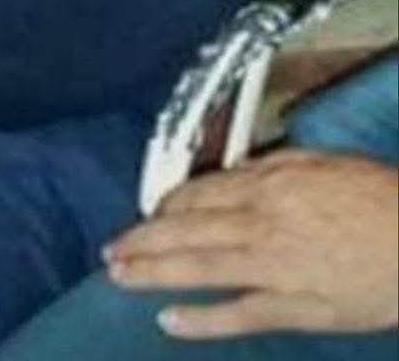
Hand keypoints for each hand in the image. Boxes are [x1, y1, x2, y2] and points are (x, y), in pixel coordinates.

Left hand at [105, 149, 398, 339]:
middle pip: (189, 228)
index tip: (146, 214)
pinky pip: (241, 313)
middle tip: (111, 249)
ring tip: (120, 275)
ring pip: (202, 266)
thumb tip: (232, 173)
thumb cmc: (375, 195)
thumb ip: (270, 168)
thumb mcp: (317, 162)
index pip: (200, 193)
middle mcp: (262, 222)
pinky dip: (203, 319)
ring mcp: (276, 267)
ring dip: (156, 271)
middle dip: (145, 239)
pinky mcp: (297, 307)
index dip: (167, 205)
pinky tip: (169, 321)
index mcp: (268, 184)